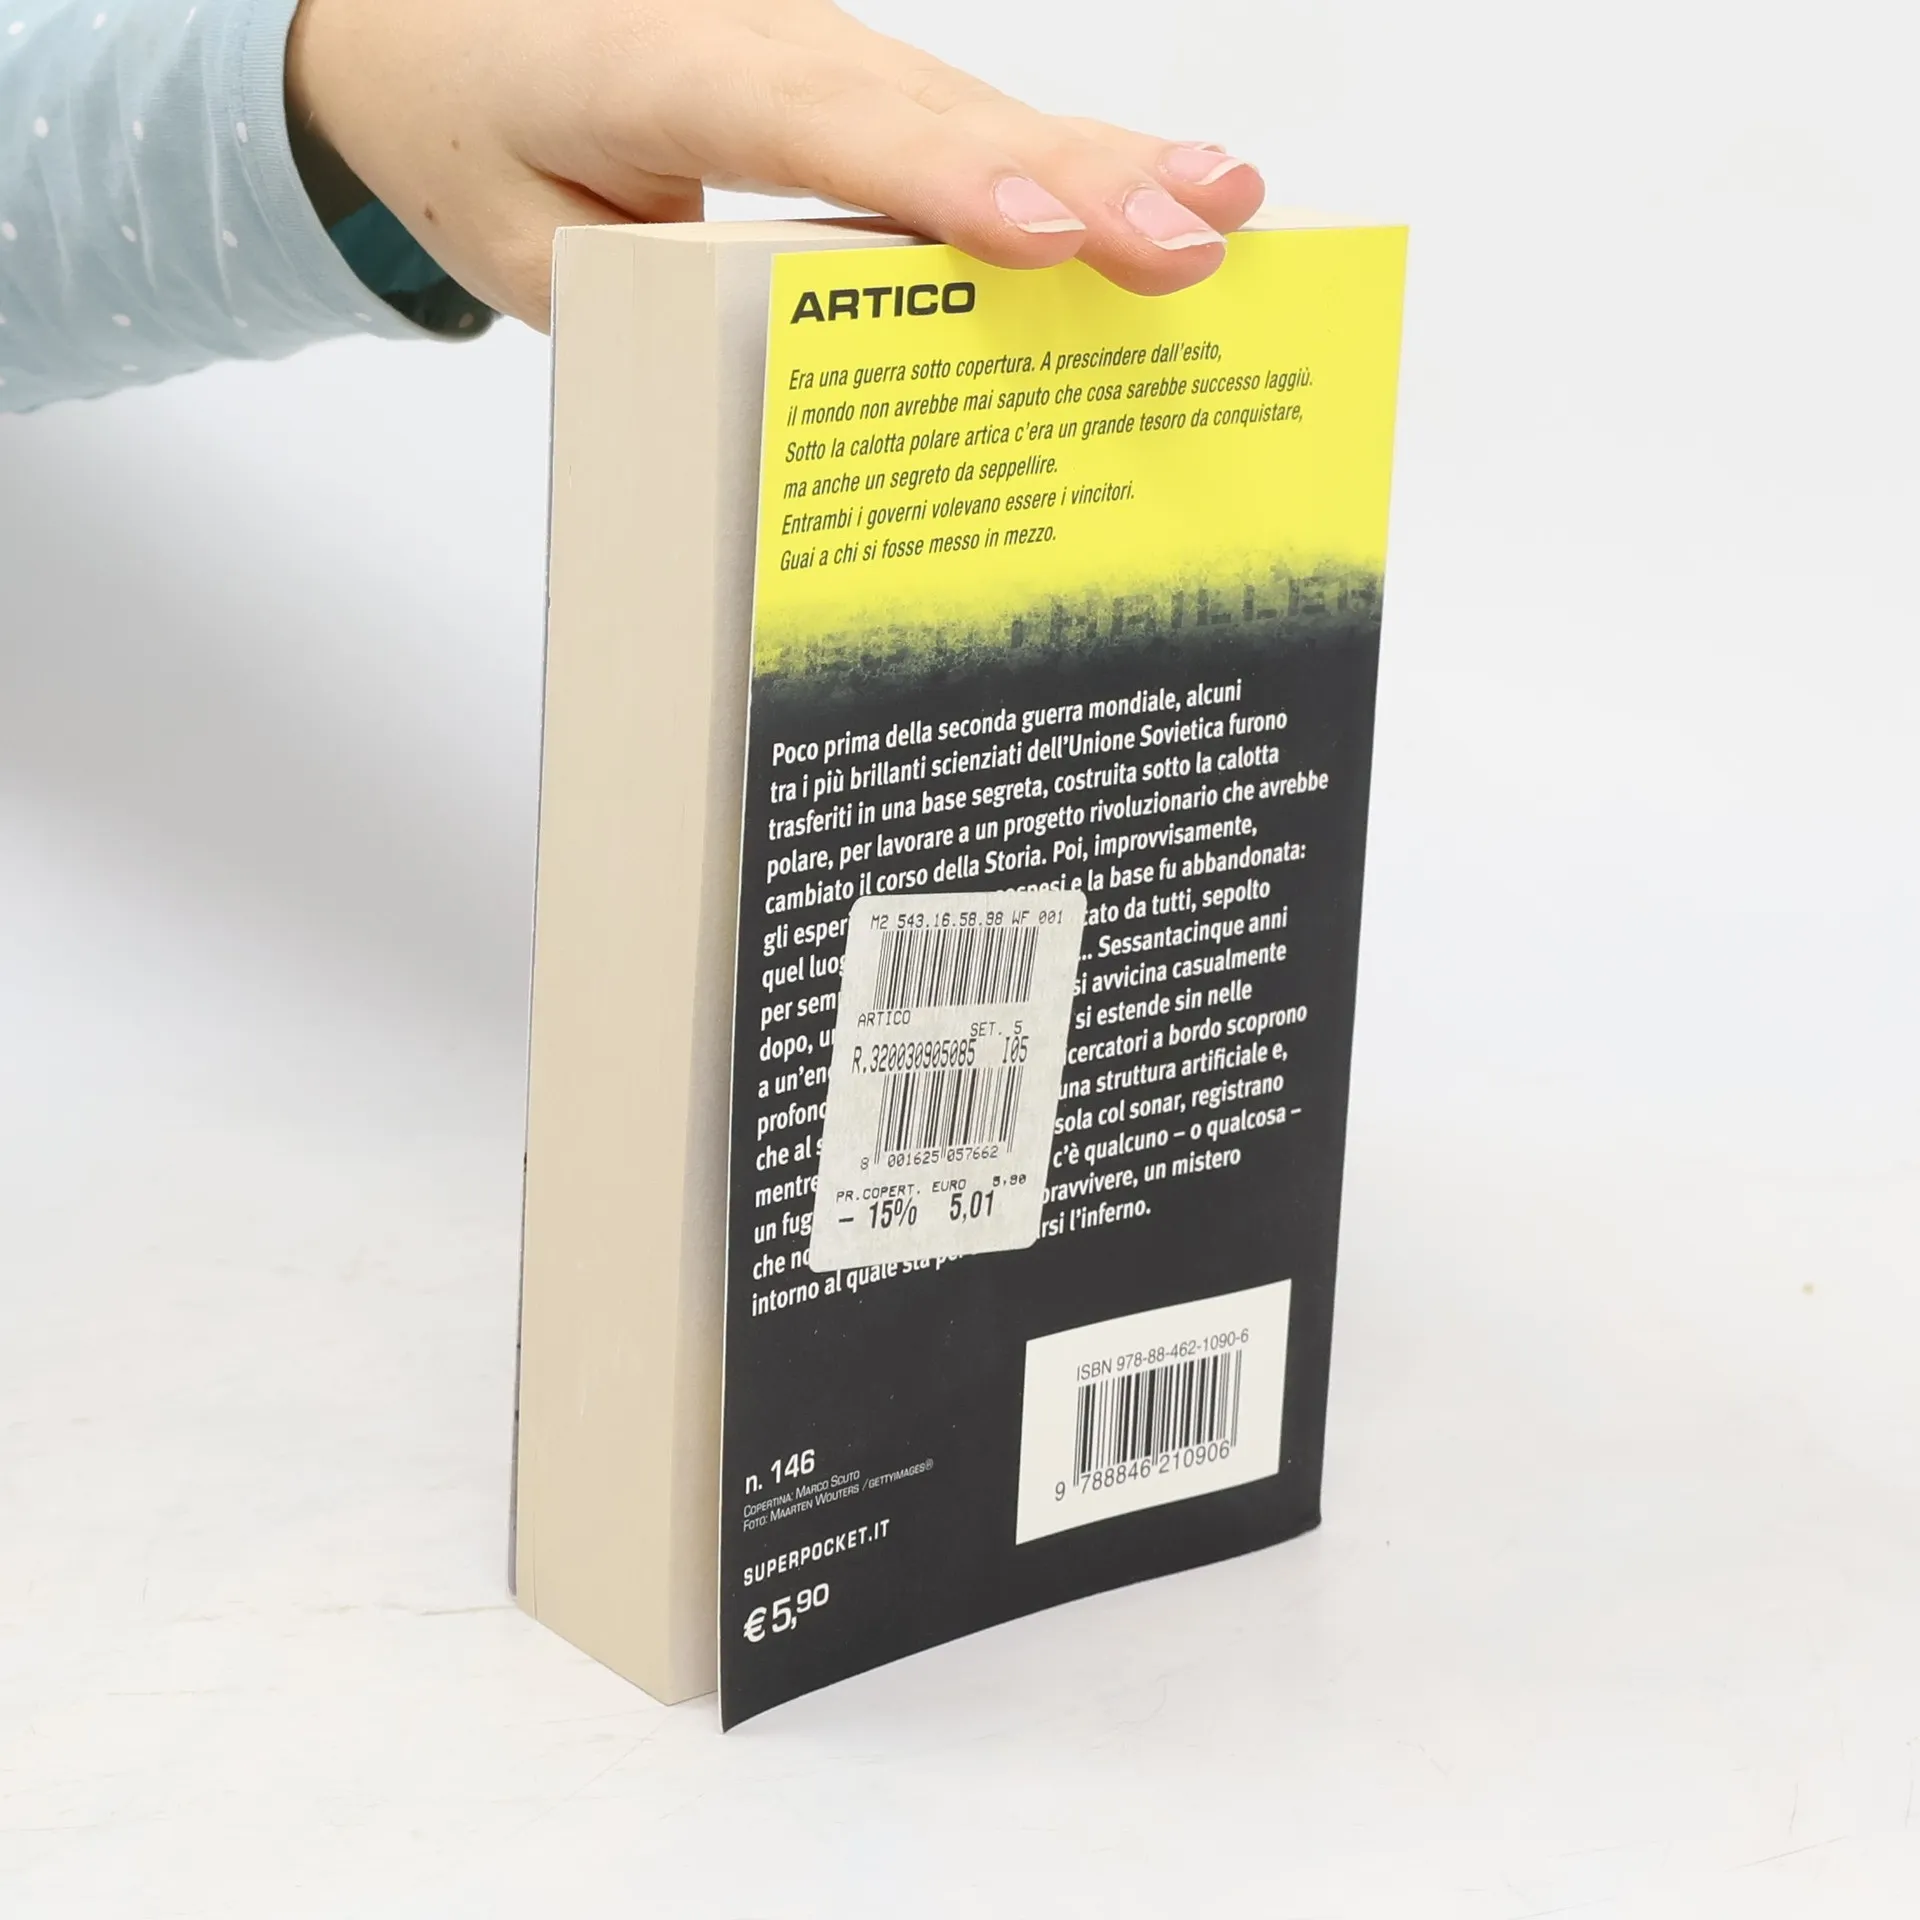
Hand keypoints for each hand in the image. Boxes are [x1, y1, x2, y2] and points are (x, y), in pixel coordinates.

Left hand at [286, 0, 1264, 329]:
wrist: (434, 23)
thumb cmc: (477, 133)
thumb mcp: (526, 247)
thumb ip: (649, 302)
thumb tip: (795, 385)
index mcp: (657, 69)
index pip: (816, 128)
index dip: (940, 184)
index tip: (1043, 241)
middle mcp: (761, 38)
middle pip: (935, 113)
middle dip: (1075, 182)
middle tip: (1194, 244)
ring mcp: (818, 48)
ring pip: (975, 109)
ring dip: (1106, 163)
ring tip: (1226, 209)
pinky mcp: (850, 79)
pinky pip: (967, 122)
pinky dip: (1069, 157)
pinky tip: (1164, 183)